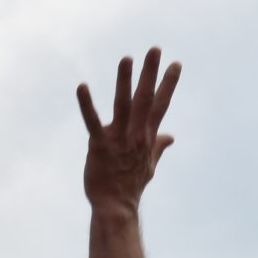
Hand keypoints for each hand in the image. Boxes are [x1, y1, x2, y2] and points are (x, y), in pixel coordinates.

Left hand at [77, 48, 180, 214]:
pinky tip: (82, 86)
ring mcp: (118, 139)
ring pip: (123, 105)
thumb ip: (159, 146)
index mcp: (147, 136)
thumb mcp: (150, 165)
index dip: (168, 83)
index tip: (176, 63)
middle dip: (150, 73)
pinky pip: (92, 121)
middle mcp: (135, 134)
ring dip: (125, 82)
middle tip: (155, 49)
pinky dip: (87, 104)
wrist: (116, 207)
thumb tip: (171, 137)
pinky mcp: (99, 145)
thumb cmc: (131, 185)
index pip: (161, 105)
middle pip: (145, 99)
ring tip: (127, 59)